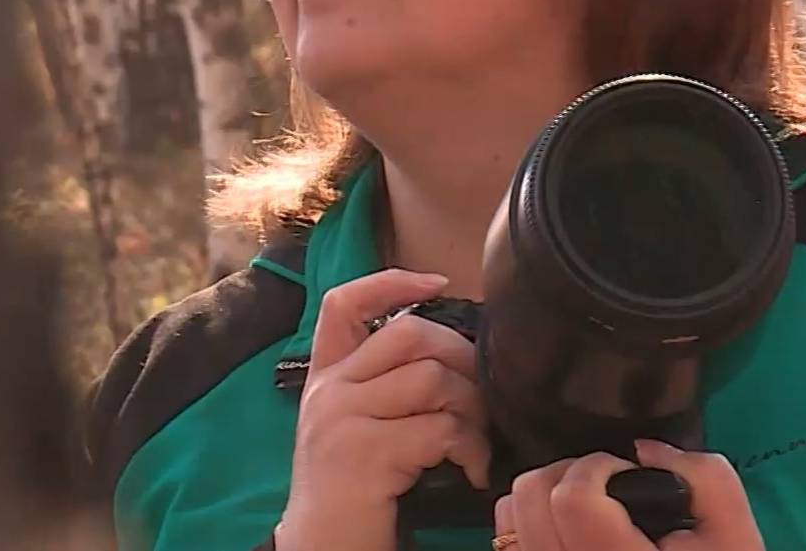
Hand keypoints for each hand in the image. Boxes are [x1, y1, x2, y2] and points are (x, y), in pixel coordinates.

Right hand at [274, 269, 490, 550]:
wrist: (322, 549)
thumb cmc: (351, 492)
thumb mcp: (353, 426)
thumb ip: (380, 386)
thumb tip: (452, 354)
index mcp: (325, 377)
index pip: (344, 304)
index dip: (391, 282)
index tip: (436, 281)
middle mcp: (329, 391)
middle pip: (410, 335)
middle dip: (463, 358)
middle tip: (483, 396)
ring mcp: (343, 419)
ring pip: (432, 378)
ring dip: (474, 410)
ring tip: (478, 441)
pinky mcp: (366, 453)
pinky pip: (441, 429)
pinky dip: (471, 448)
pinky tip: (473, 470)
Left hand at [492, 440, 763, 550]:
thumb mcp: (736, 536)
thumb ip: (705, 479)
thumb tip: (645, 449)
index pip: (573, 496)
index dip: (597, 468)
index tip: (624, 472)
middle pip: (530, 496)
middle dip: (566, 472)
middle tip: (604, 483)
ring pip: (509, 514)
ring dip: (542, 494)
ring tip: (584, 502)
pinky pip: (507, 539)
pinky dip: (525, 521)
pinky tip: (565, 526)